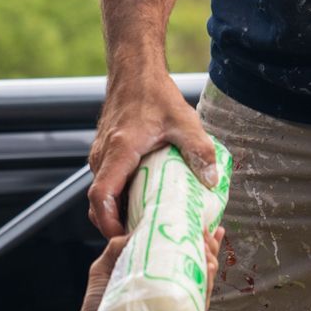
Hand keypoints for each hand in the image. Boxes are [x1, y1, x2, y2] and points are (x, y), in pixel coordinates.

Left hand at [50, 227, 224, 310]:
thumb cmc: (97, 307)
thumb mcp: (104, 268)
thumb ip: (118, 247)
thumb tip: (139, 228)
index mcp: (154, 276)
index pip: (179, 254)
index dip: (193, 239)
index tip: (202, 225)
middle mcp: (168, 290)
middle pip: (196, 266)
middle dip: (208, 248)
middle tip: (209, 235)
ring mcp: (174, 307)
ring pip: (202, 283)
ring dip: (210, 263)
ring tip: (209, 250)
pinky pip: (199, 304)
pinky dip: (206, 286)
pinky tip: (209, 270)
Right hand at [88, 68, 218, 236]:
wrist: (134, 71)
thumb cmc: (155, 94)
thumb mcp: (184, 121)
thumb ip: (199, 150)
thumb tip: (211, 181)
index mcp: (119, 151)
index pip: (101, 197)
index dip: (109, 224)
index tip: (127, 238)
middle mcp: (103, 156)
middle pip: (98, 203)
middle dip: (115, 226)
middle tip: (142, 239)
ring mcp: (100, 155)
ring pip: (102, 194)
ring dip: (117, 212)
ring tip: (146, 224)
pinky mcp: (105, 153)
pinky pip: (106, 183)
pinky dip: (118, 198)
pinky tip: (143, 201)